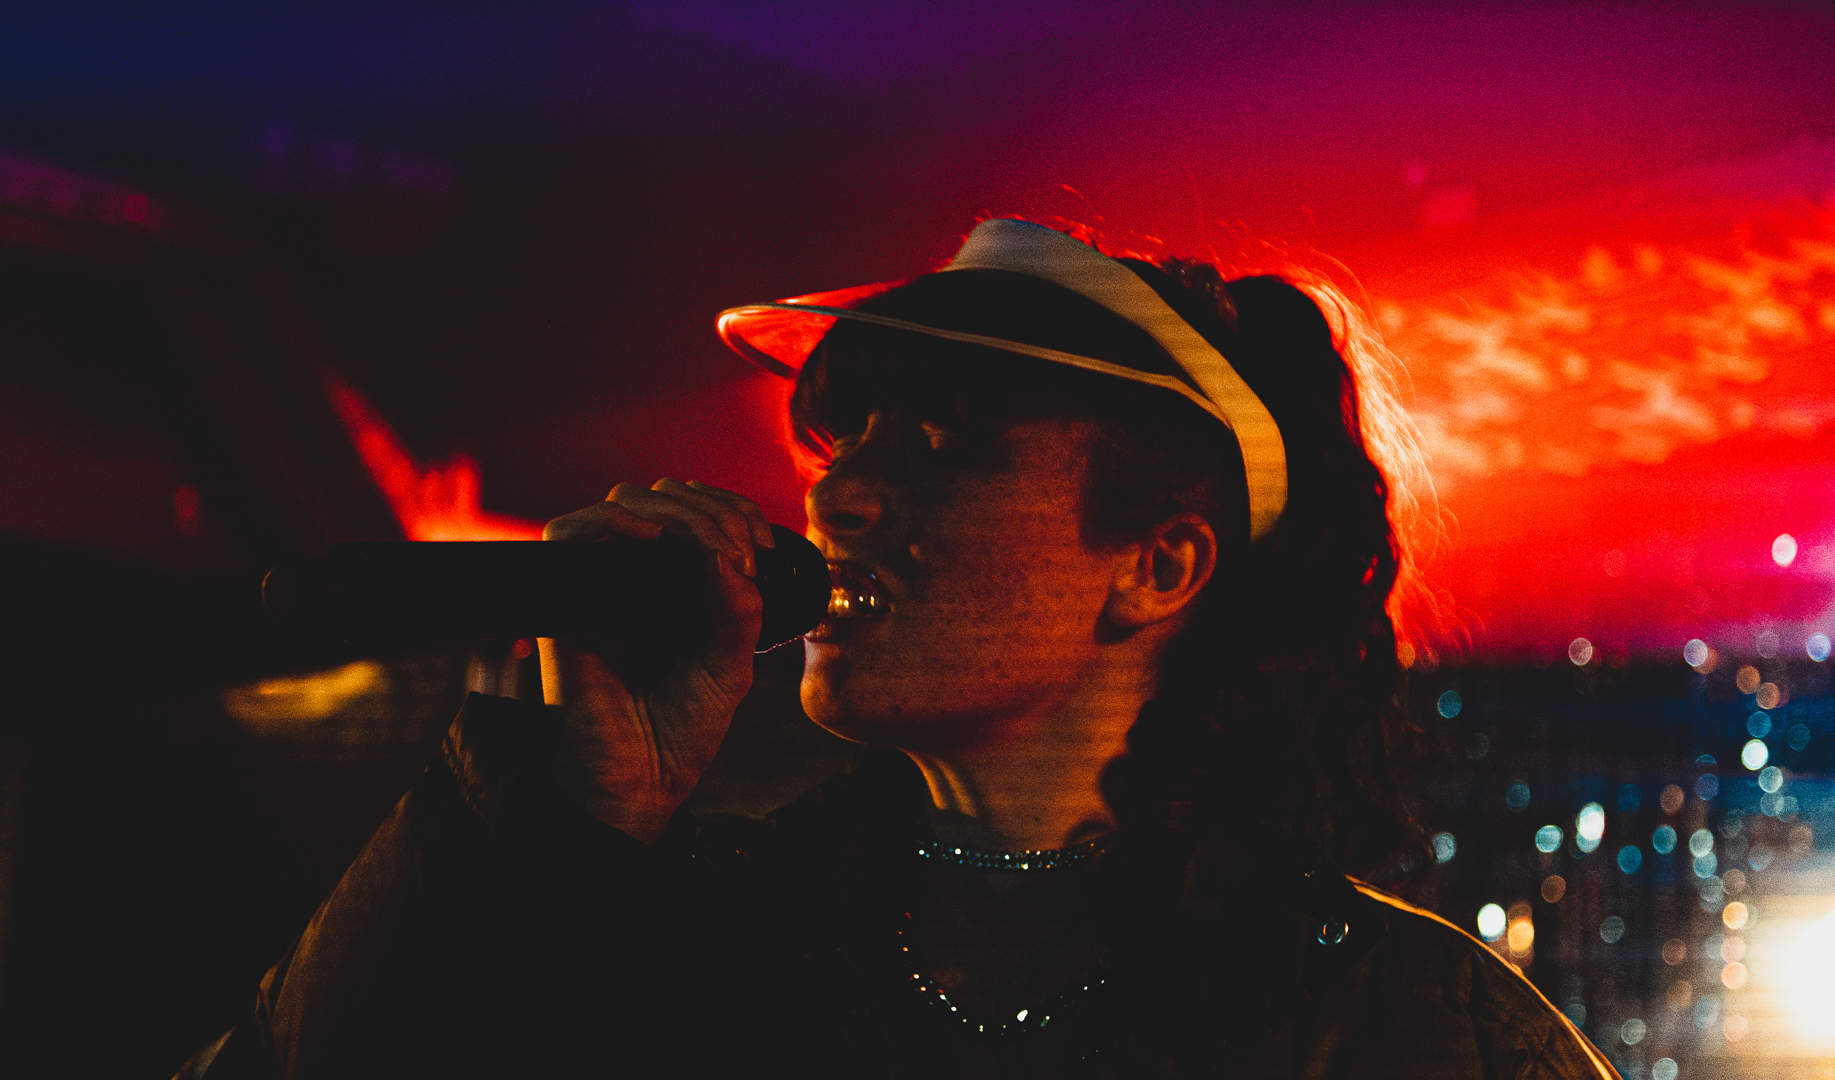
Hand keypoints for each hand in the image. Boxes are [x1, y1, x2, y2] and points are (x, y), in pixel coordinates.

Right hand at [538, 479, 774, 842]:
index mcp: (683, 585)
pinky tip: (649, 536)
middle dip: (715, 510)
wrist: (641, 779)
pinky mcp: (565, 598)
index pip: (702, 513)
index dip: (735, 510)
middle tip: (743, 552)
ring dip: (679, 512)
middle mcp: (642, 576)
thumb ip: (739, 610)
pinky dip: (608, 519)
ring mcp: (604, 583)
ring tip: (710, 549)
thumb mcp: (732, 664)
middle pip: (666, 497)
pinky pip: (567, 532)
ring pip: (626, 502)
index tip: (763, 544)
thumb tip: (726, 555)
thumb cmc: (682, 729)